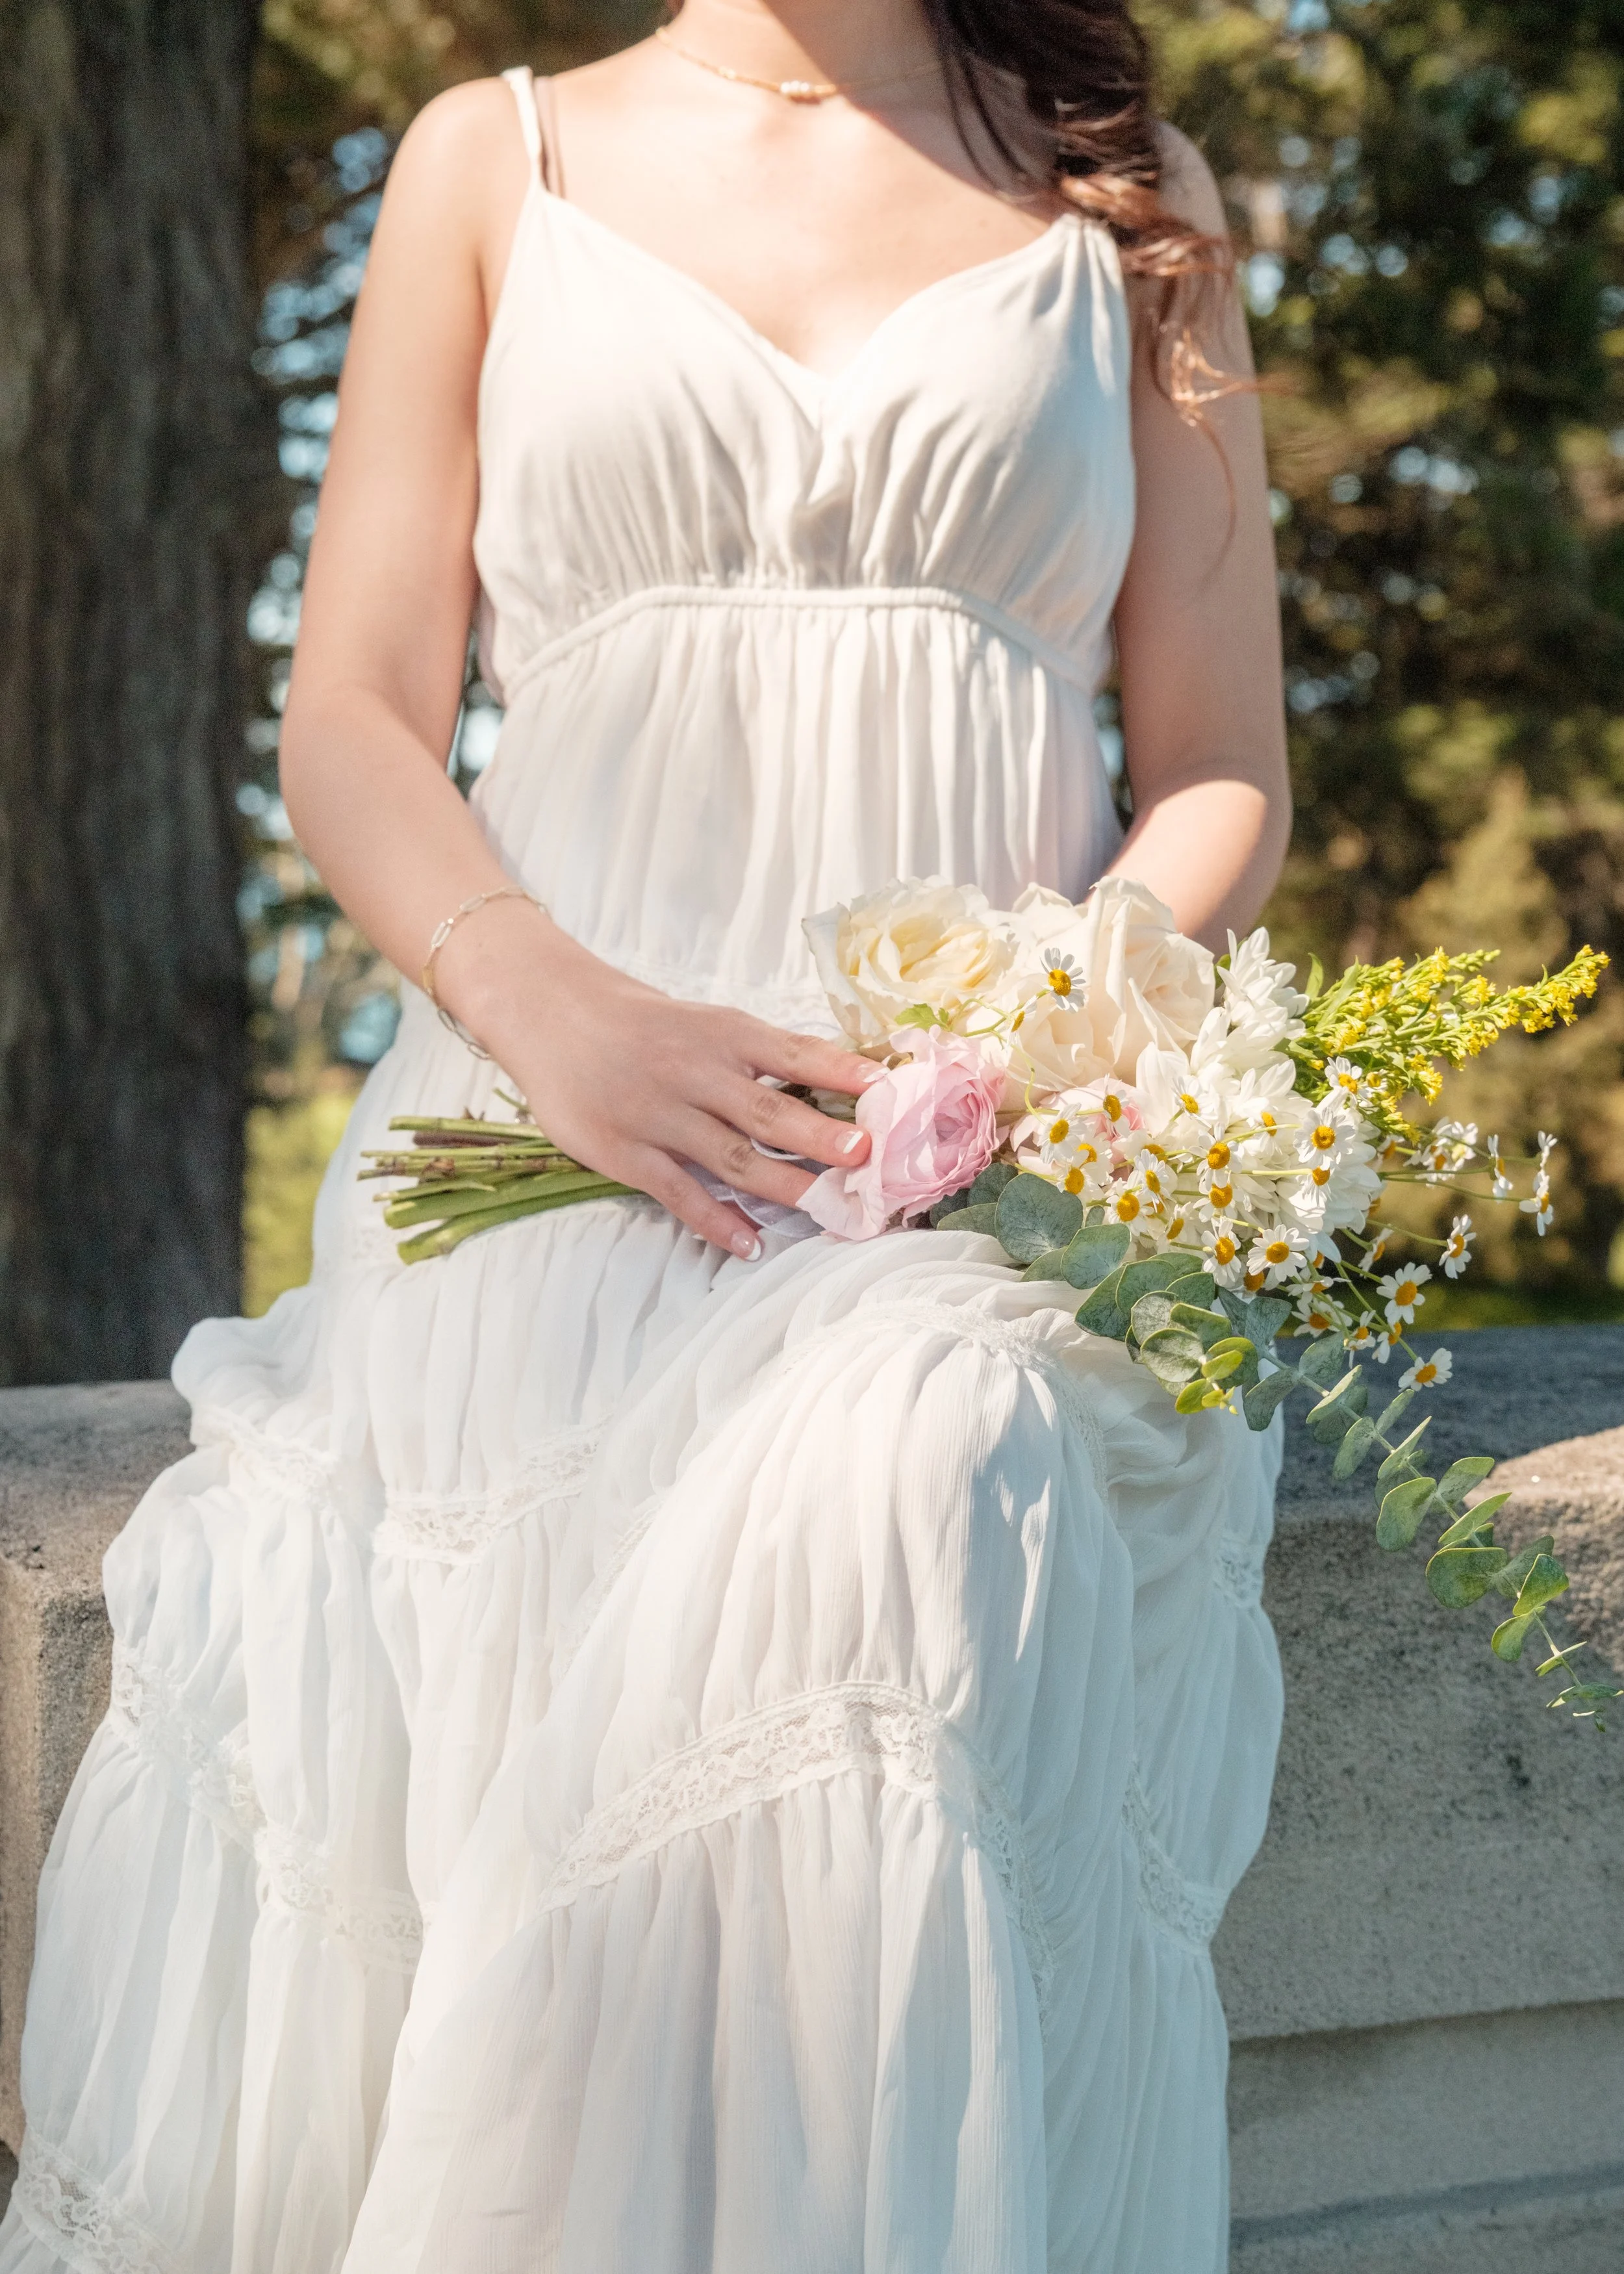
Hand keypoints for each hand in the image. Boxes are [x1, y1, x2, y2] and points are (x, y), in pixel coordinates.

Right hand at [441, 902, 877, 1256]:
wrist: (549, 1013)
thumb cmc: (639, 1022)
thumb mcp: (701, 1022)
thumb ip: (755, 1054)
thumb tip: (830, 1084)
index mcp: (720, 1033)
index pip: (793, 1052)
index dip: (839, 1071)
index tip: (884, 1088)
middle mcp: (693, 1071)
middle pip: (768, 1109)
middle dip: (820, 1136)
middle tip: (866, 1156)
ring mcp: (657, 1114)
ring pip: (732, 1157)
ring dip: (784, 1184)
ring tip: (827, 1206)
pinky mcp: (624, 1152)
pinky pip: (680, 1193)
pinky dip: (717, 1221)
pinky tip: (750, 1240)